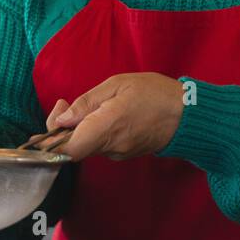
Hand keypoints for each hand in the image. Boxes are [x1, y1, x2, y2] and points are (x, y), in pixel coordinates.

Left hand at [45, 72, 184, 161]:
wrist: (189, 116)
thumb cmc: (156, 94)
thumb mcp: (119, 85)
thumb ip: (88, 102)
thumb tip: (62, 118)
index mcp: (107, 127)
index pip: (68, 149)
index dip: (50, 142)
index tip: (52, 120)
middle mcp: (111, 146)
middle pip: (72, 148)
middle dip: (61, 128)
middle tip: (64, 103)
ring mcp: (118, 153)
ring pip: (86, 146)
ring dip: (78, 129)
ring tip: (86, 105)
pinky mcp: (124, 154)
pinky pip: (99, 145)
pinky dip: (92, 132)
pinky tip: (100, 115)